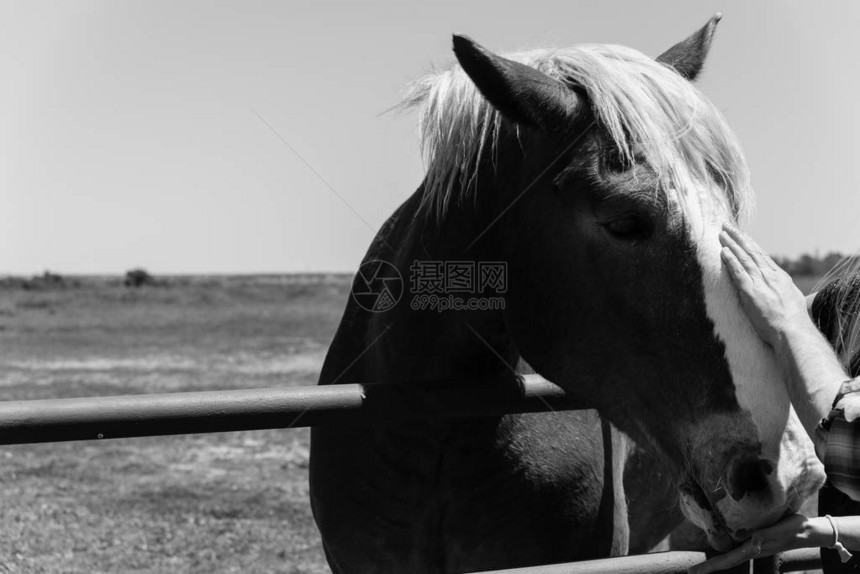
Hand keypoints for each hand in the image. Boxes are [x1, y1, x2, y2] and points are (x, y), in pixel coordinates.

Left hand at [688, 514, 829, 573]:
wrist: (808, 530)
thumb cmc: (792, 529)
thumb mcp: (778, 531)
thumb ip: (765, 538)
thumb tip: (753, 546)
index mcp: (751, 550)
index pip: (726, 560)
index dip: (710, 566)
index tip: (693, 572)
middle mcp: (750, 550)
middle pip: (726, 561)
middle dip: (709, 567)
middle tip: (691, 572)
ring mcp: (753, 547)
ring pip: (731, 556)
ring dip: (717, 562)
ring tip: (702, 567)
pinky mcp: (757, 540)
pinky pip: (738, 548)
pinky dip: (727, 552)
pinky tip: (723, 549)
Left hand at [719, 226, 811, 349]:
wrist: (793, 332)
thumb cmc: (794, 323)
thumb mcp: (792, 302)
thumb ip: (782, 293)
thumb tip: (777, 291)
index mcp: (780, 277)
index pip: (762, 256)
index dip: (750, 244)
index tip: (741, 235)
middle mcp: (771, 276)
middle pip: (752, 252)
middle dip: (738, 238)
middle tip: (727, 226)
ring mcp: (761, 283)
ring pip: (744, 258)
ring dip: (731, 244)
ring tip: (721, 233)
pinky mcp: (751, 292)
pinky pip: (739, 272)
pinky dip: (731, 260)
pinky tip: (723, 251)